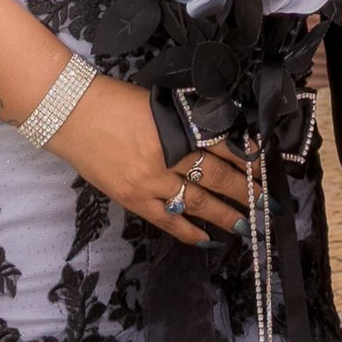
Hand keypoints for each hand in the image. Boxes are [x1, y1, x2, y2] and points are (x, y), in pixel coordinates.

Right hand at [51, 74, 252, 247]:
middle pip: (216, 176)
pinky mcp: (132, 197)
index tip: (264, 169)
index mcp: (178, 125)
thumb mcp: (160, 104)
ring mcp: (150, 180)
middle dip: (245, 191)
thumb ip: (188, 121)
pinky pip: (167, 220)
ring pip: (196, 202)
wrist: (73, 114)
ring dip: (224, 214)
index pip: (222, 146)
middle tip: (268, 204)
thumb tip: (221, 139)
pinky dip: (188, 232)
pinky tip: (207, 239)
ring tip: (247, 225)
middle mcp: (168, 154)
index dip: (245, 159)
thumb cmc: (116, 102)